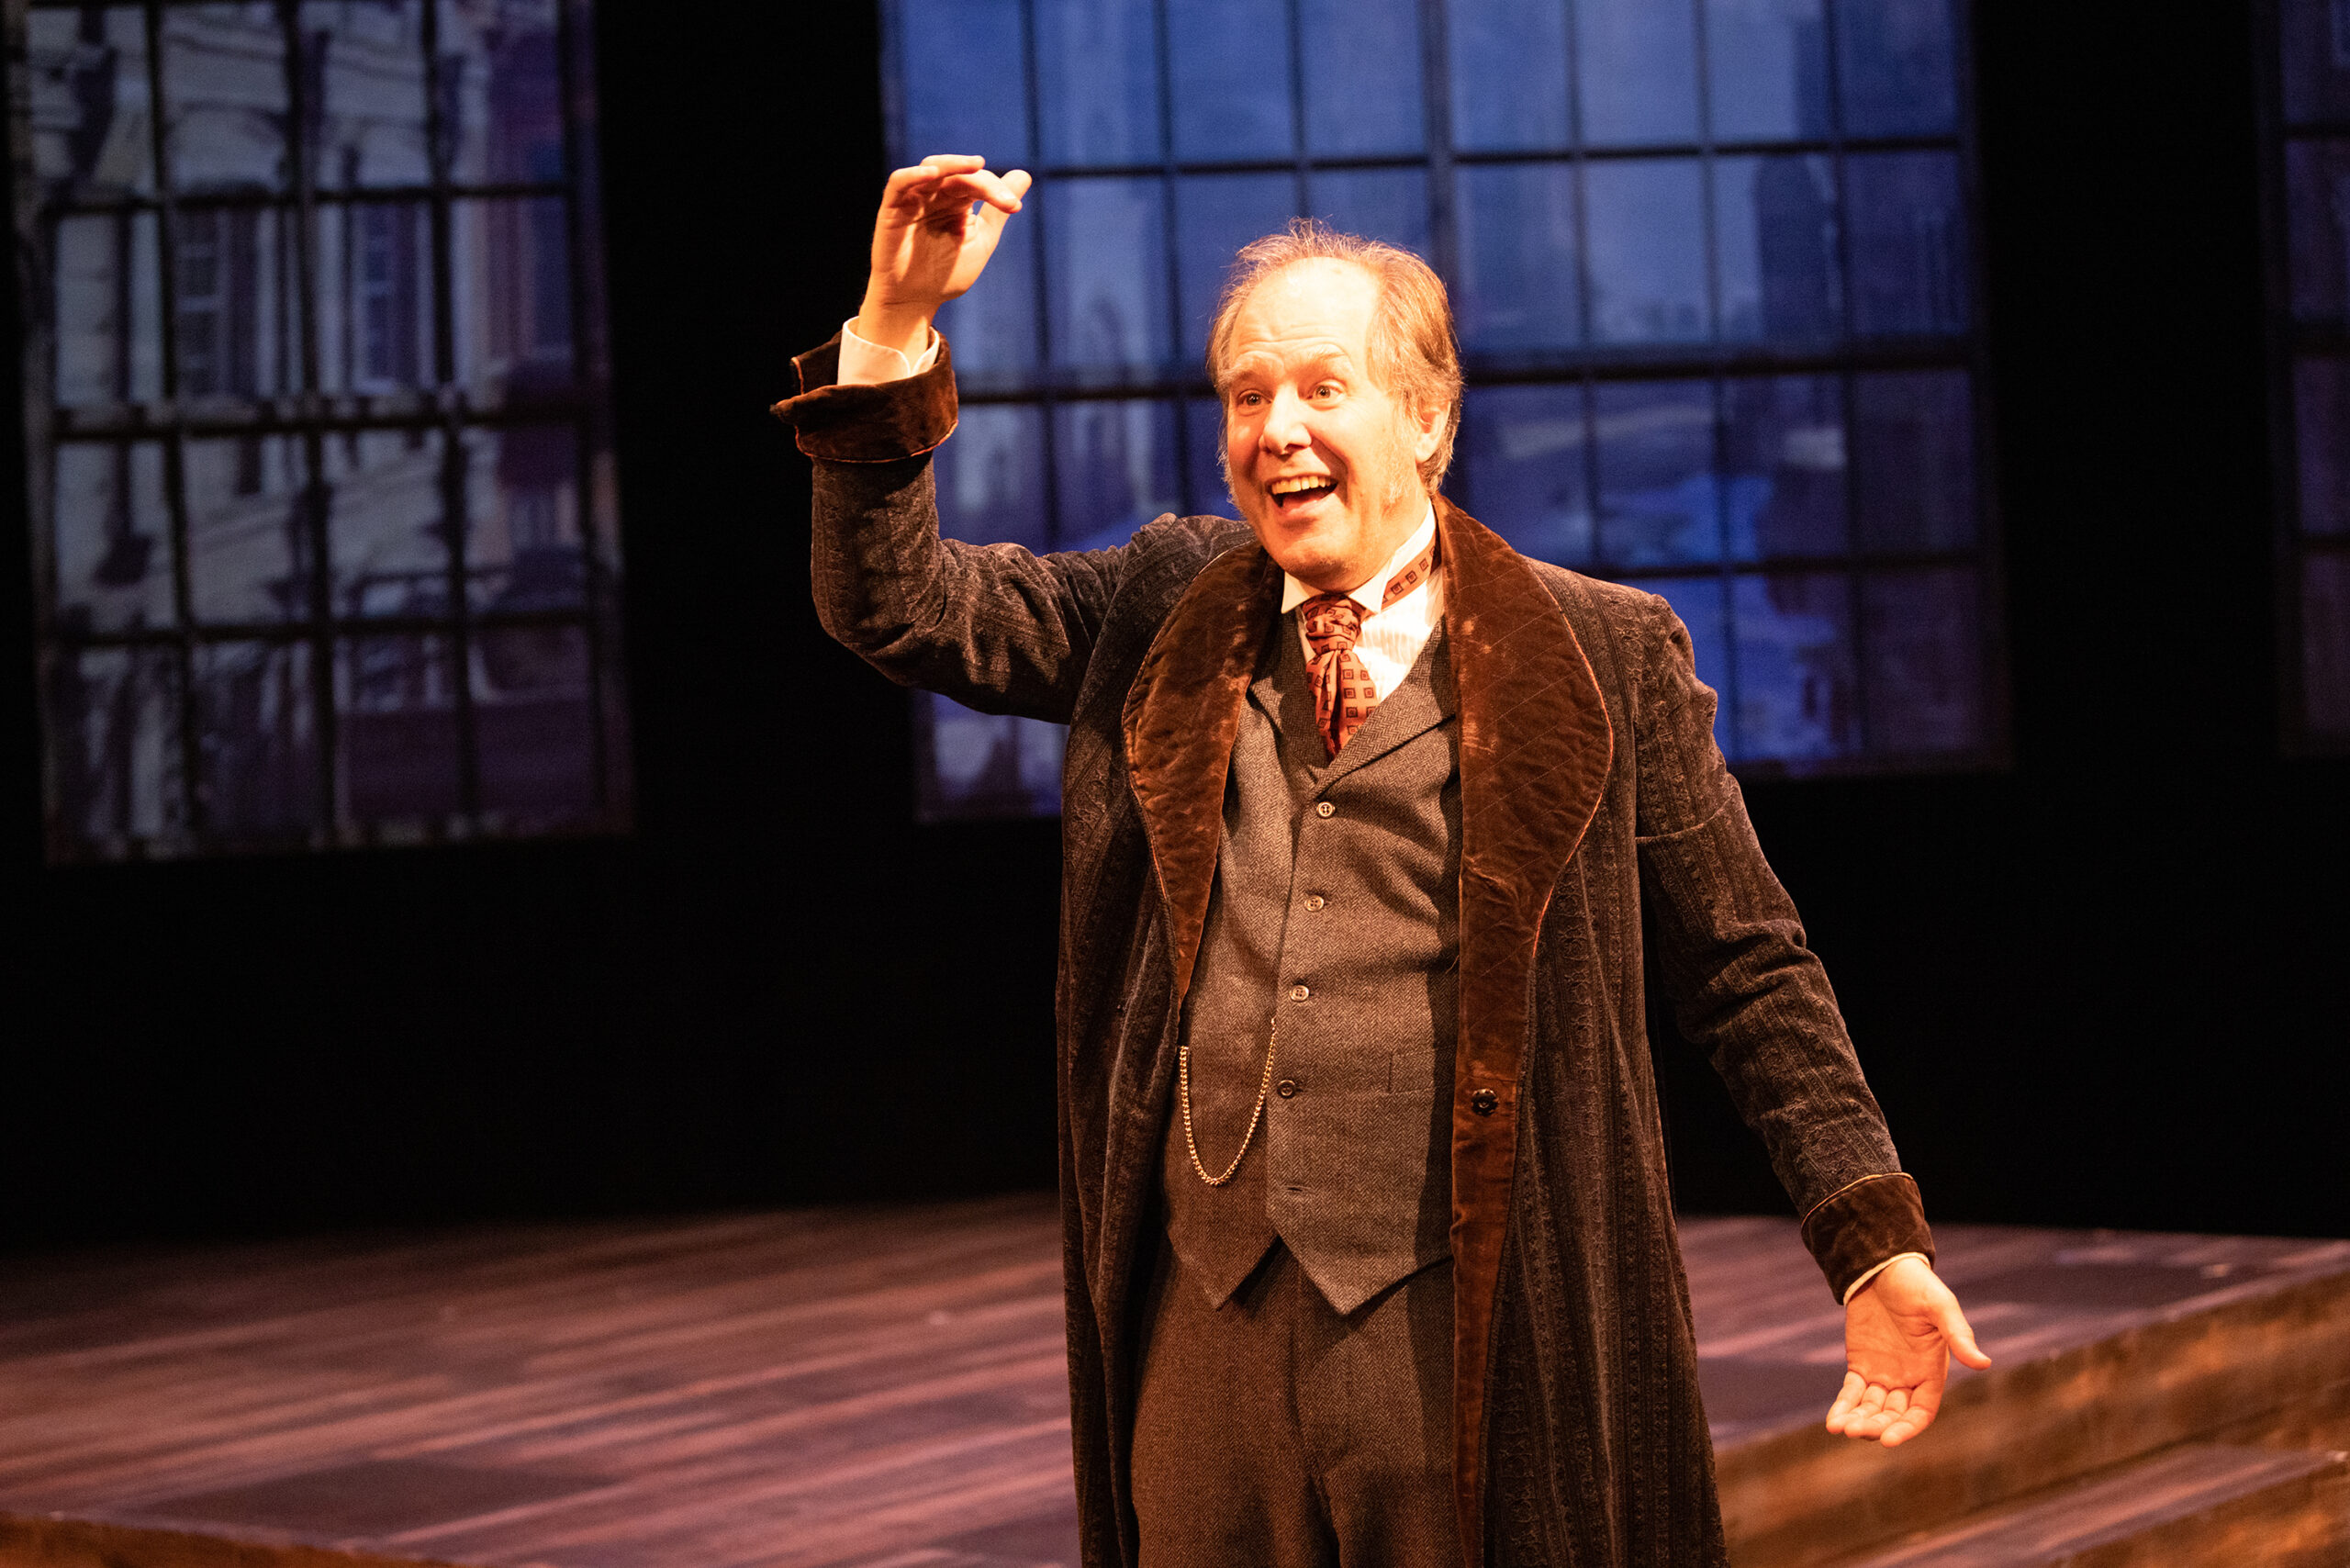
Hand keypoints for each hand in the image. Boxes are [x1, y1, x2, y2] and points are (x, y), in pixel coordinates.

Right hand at [857, 153, 1031, 358]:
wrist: (914, 302)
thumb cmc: (945, 275)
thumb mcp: (980, 241)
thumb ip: (997, 210)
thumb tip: (1024, 173)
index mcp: (957, 201)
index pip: (977, 182)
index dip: (997, 191)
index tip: (1015, 208)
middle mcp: (936, 195)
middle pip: (959, 173)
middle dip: (984, 183)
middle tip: (1004, 200)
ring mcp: (913, 199)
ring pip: (931, 167)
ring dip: (953, 164)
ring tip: (975, 165)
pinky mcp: (891, 209)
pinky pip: (899, 183)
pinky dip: (913, 175)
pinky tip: (932, 173)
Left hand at [1826, 1255, 1991, 1447]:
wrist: (1882, 1267)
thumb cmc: (1917, 1286)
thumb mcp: (1940, 1307)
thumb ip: (1959, 1335)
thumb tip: (1984, 1363)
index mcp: (1931, 1372)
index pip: (1921, 1413)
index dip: (1907, 1428)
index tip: (1888, 1440)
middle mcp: (1908, 1379)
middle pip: (1893, 1415)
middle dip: (1877, 1426)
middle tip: (1857, 1431)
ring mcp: (1883, 1374)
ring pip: (1871, 1408)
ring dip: (1858, 1421)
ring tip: (1841, 1428)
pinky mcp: (1861, 1365)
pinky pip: (1851, 1392)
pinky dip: (1843, 1407)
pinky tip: (1833, 1421)